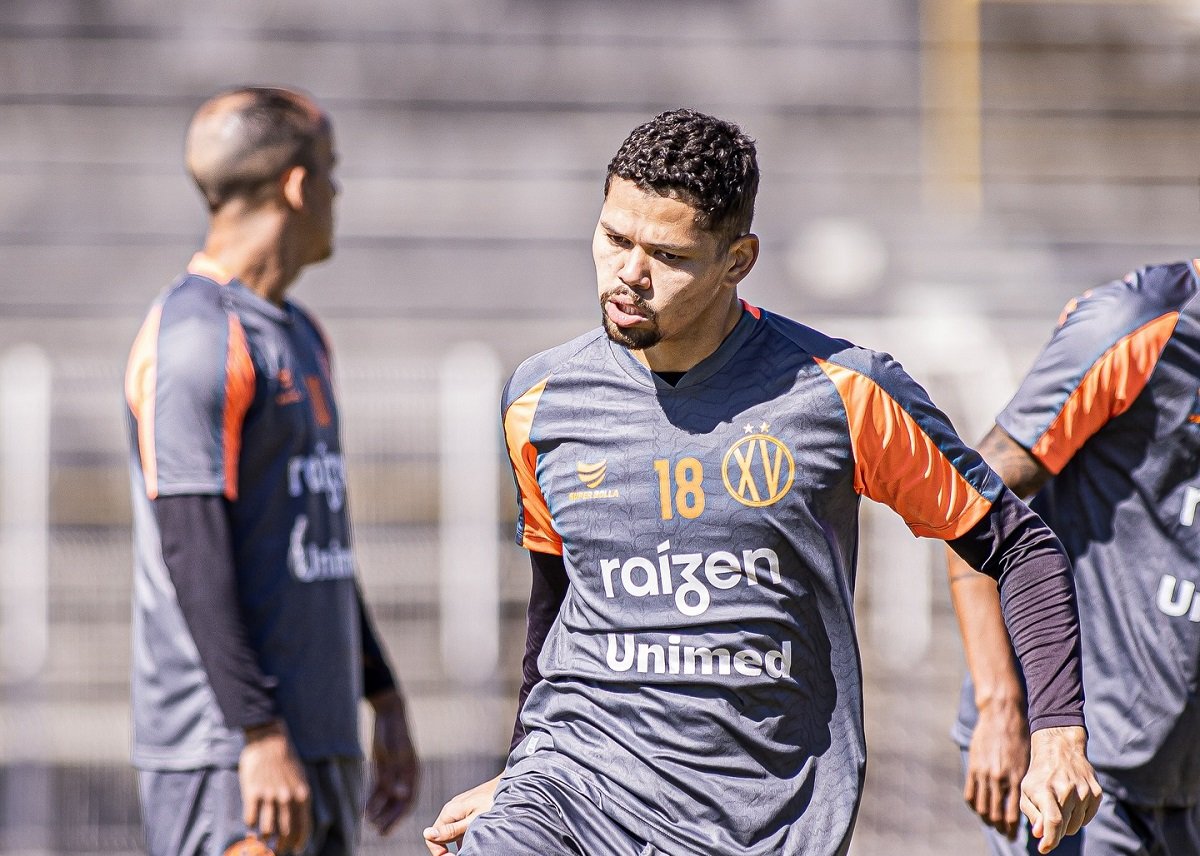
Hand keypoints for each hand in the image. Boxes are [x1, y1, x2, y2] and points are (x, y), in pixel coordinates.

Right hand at [239, 721, 311, 854]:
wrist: (269, 741)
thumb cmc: (285, 762)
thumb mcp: (299, 780)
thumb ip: (298, 800)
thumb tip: (297, 823)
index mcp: (302, 795)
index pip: (303, 827)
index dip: (299, 842)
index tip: (295, 849)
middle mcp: (287, 798)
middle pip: (285, 833)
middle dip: (281, 846)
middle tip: (276, 850)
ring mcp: (270, 796)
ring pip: (267, 830)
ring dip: (264, 840)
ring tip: (261, 840)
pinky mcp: (252, 792)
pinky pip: (250, 819)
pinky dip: (250, 826)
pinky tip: (250, 825)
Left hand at [365, 689, 419, 834]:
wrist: (387, 712)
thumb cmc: (392, 732)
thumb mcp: (393, 754)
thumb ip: (396, 774)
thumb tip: (401, 795)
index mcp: (412, 772)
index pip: (407, 800)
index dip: (398, 817)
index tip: (387, 830)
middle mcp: (404, 774)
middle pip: (398, 801)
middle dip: (389, 817)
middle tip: (378, 831)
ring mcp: (394, 771)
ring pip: (387, 796)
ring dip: (379, 810)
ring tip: (368, 822)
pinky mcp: (383, 767)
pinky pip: (379, 787)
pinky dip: (373, 798)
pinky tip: (364, 808)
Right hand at [422, 775, 500, 854]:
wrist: (511, 784)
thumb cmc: (494, 803)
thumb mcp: (472, 822)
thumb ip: (451, 830)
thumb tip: (427, 834)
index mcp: (449, 811)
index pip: (432, 837)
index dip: (439, 852)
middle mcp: (452, 808)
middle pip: (441, 834)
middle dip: (449, 848)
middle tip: (466, 853)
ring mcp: (460, 806)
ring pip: (452, 830)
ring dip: (458, 842)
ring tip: (473, 846)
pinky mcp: (470, 806)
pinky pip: (461, 824)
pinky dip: (466, 834)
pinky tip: (477, 838)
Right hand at [964, 696, 1029, 839]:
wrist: (1002, 715)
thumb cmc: (1020, 738)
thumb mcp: (1027, 761)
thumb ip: (1025, 782)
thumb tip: (1029, 804)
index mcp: (1016, 778)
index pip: (1012, 814)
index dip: (1012, 828)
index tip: (1013, 834)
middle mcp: (1000, 779)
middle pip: (996, 814)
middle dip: (1000, 827)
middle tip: (1003, 833)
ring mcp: (984, 773)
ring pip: (982, 806)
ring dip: (987, 818)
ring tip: (991, 822)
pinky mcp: (974, 767)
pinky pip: (970, 794)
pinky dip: (975, 805)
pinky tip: (980, 808)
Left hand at [1020, 726, 1101, 852]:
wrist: (1060, 749)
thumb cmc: (1039, 775)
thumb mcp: (1027, 791)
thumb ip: (1032, 814)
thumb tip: (1040, 834)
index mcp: (1046, 789)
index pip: (1053, 821)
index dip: (1050, 840)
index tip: (1044, 849)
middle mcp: (1067, 789)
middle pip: (1065, 827)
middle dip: (1055, 831)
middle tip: (1048, 819)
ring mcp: (1084, 791)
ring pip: (1077, 825)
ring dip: (1067, 824)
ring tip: (1059, 807)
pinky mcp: (1096, 793)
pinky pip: (1088, 818)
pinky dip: (1079, 817)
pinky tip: (1071, 802)